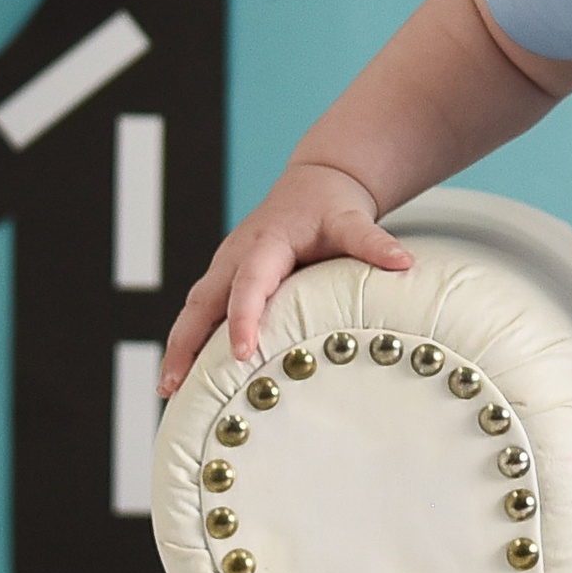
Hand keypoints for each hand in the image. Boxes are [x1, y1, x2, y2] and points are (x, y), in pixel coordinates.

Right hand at [158, 161, 414, 395]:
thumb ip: (374, 242)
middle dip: (185, 342)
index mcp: (265, 244)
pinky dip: (188, 339)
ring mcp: (225, 266)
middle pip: (202, 301)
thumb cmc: (332, 206)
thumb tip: (404, 263)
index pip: (249, 284)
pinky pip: (200, 310)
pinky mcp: (224, 277)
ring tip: (167, 390)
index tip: (242, 353)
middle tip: (173, 384)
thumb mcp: (353, 220)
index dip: (243, 317)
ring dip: (178, 346)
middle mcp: (236, 256)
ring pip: (193, 308)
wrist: (315, 182)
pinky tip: (184, 375)